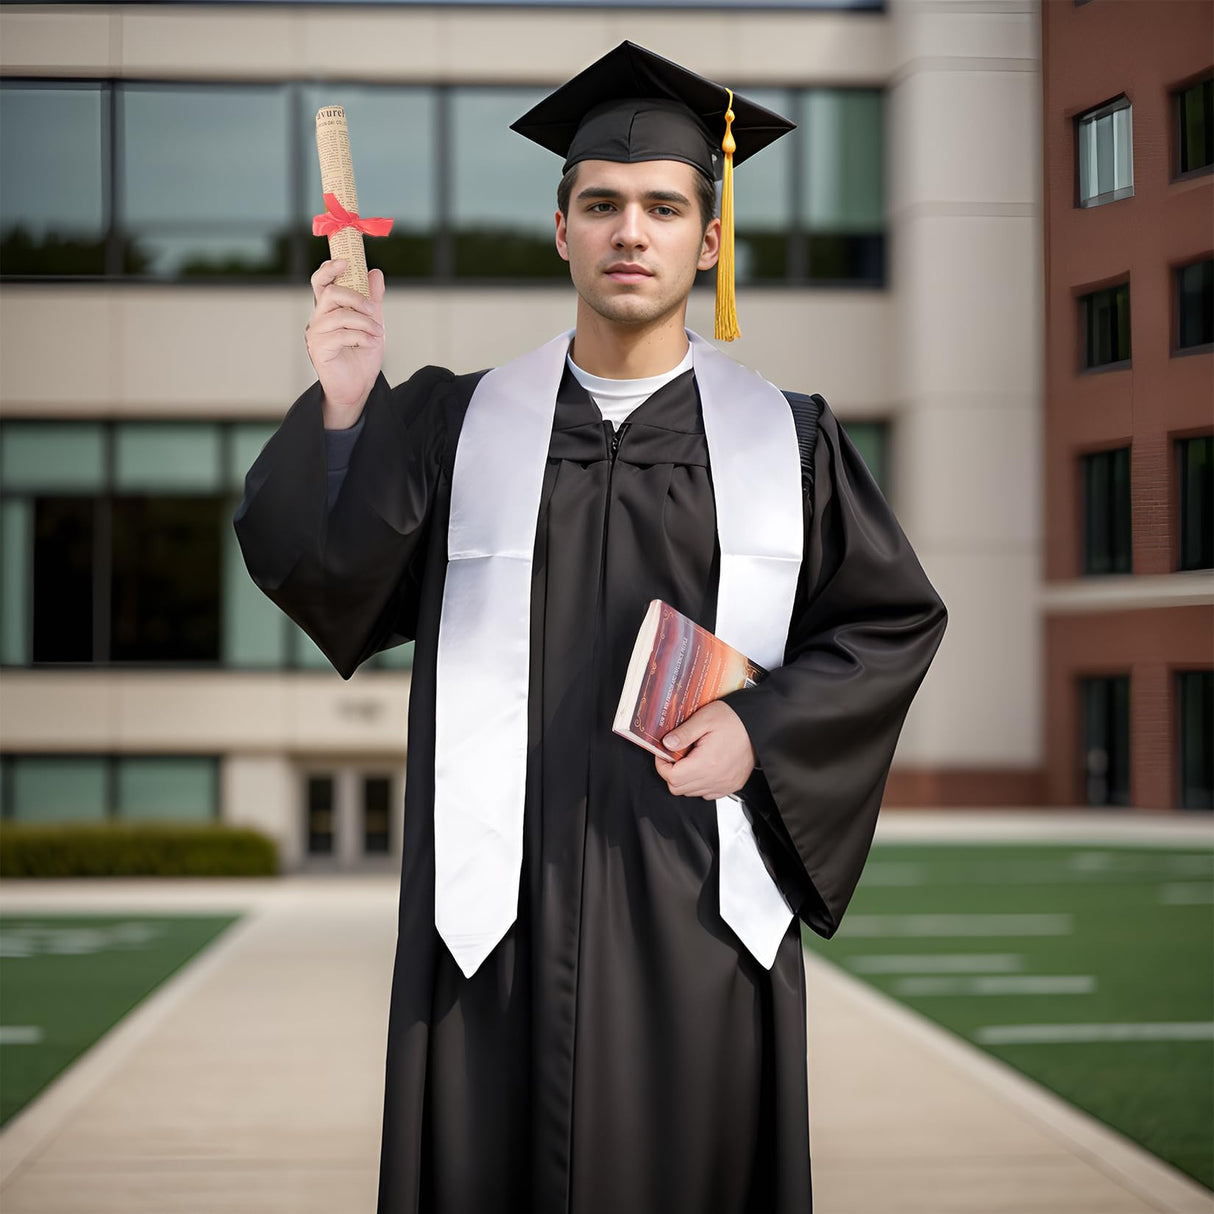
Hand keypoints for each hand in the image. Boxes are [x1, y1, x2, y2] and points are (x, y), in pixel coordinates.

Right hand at [305, 259, 385, 424]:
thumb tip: (375, 273)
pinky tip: (370, 343)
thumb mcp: (373, 323)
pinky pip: (341, 335)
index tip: (346, 262)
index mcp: (329, 309)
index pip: (321, 282)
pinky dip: (361, 337)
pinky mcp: (318, 349)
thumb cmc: (362, 356)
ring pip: (339, 315)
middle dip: (354, 297)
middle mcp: (318, 319)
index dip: (330, 269)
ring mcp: (316, 334)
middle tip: (372, 309)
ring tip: (378, 333)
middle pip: (329, 292)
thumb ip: (372, 300)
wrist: (358, 387)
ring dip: (364, 322)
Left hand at [653, 701, 755, 801]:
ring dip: (685, 778)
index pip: (672, 778)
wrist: (758, 725)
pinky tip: (703, 767)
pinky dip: (700, 784)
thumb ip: (683, 733)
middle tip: (676, 755)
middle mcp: (715, 778)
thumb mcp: (704, 718)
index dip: (662, 766)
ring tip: (691, 758)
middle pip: (679, 788)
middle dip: (672, 773)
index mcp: (706, 763)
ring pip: (692, 792)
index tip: (664, 754)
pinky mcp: (731, 786)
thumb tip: (666, 744)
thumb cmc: (734, 719)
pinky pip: (707, 793)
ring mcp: (724, 785)